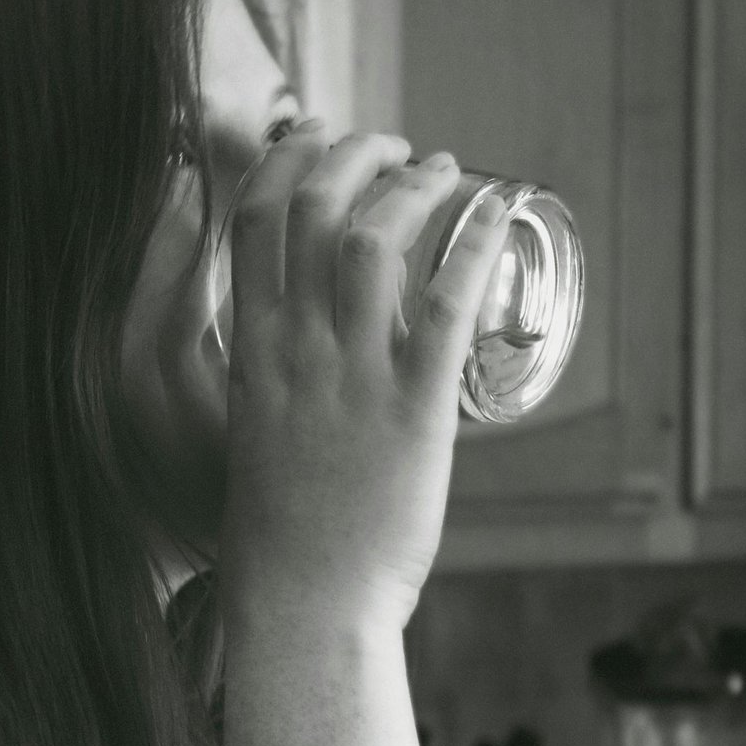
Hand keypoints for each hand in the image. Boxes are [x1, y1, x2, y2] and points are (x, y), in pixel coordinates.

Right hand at [218, 126, 508, 629]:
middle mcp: (295, 351)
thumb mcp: (256, 437)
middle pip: (311, 208)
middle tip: (386, 146)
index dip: (283, 161)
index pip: (252, 222)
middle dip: (351, 154)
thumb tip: (322, 345)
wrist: (304, 604)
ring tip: (439, 168)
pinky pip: (444, 305)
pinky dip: (472, 245)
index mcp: (252, 354)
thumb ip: (281, 381)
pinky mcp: (414, 409)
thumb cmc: (280, 537)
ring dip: (410, 185)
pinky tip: (493, 215)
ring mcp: (353, 377)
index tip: (311, 141)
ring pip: (373, 240)